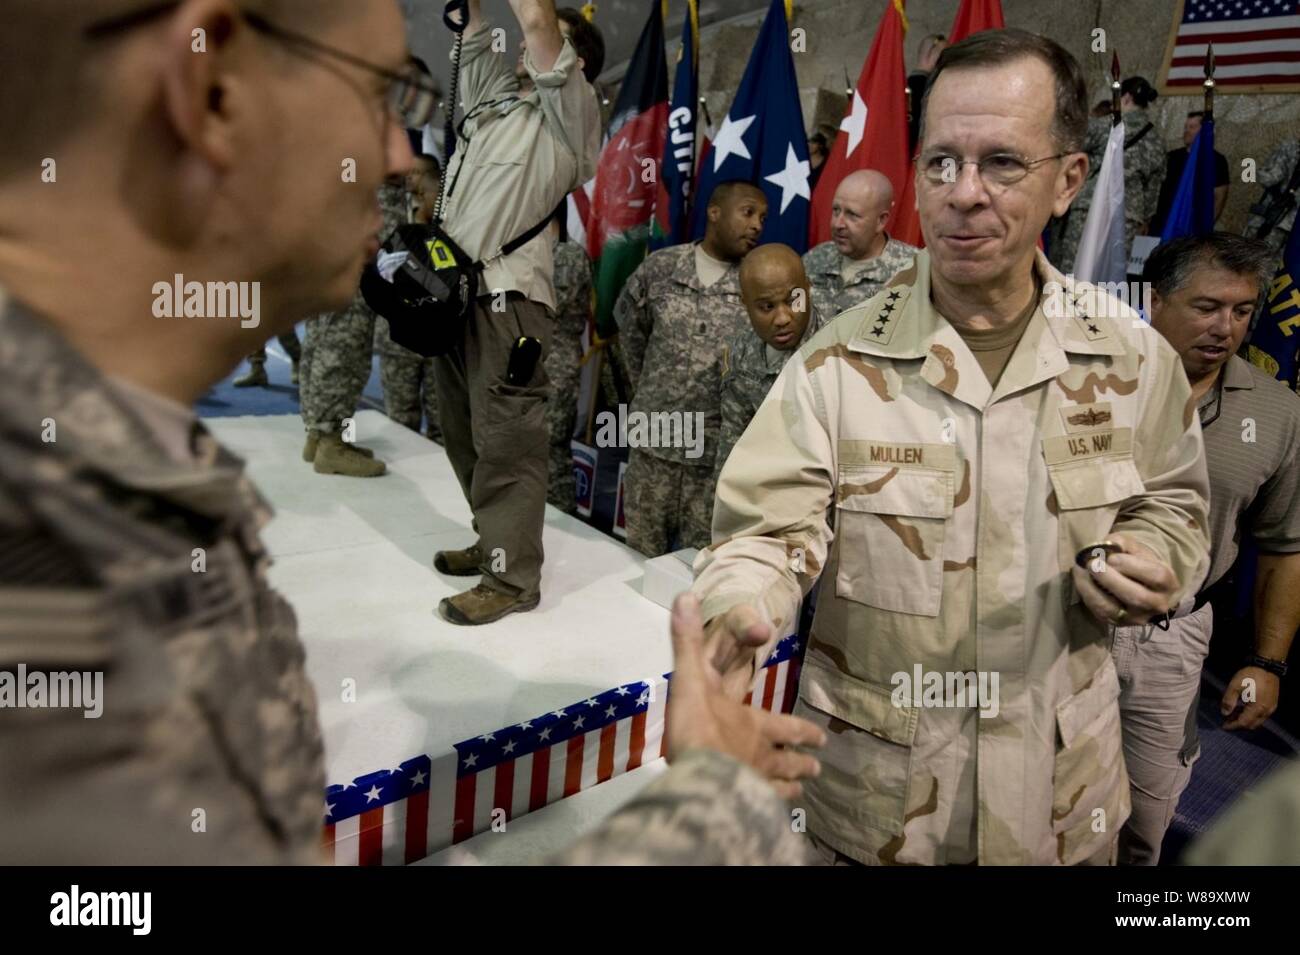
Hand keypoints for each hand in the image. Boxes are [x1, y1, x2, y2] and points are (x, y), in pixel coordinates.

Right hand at [666, 594, 824, 798]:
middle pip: (788, 758)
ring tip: (802, 792)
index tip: (821, 737)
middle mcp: (761, 754)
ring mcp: (754, 783)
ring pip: (779, 785)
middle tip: (818, 768)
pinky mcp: (743, 806)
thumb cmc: (698, 728)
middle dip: (802, 761)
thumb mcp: (690, 679)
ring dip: (791, 786)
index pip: (785, 725)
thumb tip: (686, 594)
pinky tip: (774, 819)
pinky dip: (771, 812)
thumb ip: (687, 641)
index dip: (802, 730)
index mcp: (754, 723)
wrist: (700, 778)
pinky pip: (762, 810)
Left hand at [1072, 534, 1178, 625]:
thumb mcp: (1136, 549)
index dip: (1132, 566)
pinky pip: (1100, 613)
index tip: (1112, 557)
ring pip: (1115, 609)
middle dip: (1111, 579)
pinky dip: (1087, 596)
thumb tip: (1106, 545)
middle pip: (1136, 596)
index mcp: (1168, 583)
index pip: (1156, 576)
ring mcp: (1138, 618)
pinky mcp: (1119, 624)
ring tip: (1080, 570)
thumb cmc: (1139, 563)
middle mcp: (1158, 605)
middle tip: (1092, 564)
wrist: (1141, 586)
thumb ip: (1123, 543)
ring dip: (1093, 589)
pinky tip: (1081, 580)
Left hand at [1220, 667, 1280, 729]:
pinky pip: (1262, 715)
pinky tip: (1243, 710)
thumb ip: (1229, 700)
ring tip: (1233, 715)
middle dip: (1239, 725)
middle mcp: (1266, 711)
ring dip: (1245, 720)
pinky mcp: (1272, 703)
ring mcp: (1271, 708)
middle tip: (1227, 721)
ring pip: (1257, 721)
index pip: (1243, 722)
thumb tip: (1224, 713)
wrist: (1267, 666)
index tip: (1223, 726)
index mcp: (1257, 708)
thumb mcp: (1235, 686)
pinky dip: (1252, 716)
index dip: (1233, 726)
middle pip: (1252, 725)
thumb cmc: (1250, 675)